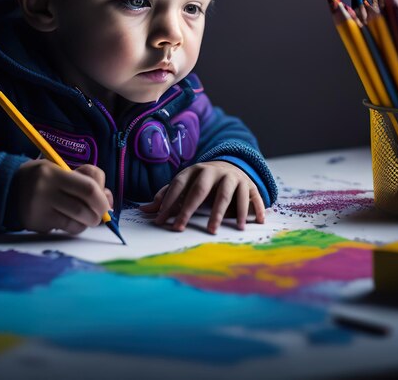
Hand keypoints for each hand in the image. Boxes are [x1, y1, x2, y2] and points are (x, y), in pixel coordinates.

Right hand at [14, 159, 112, 233]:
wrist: (7, 189)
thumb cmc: (42, 178)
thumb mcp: (61, 169)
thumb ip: (85, 180)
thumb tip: (109, 200)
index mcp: (53, 172)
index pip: (88, 187)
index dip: (102, 198)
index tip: (105, 202)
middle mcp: (45, 190)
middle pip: (84, 206)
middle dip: (99, 213)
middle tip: (100, 214)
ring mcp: (40, 208)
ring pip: (77, 221)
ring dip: (89, 222)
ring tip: (87, 218)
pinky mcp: (38, 223)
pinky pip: (67, 228)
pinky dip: (76, 227)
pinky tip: (73, 222)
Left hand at [139, 161, 264, 233]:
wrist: (231, 166)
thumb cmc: (202, 182)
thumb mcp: (185, 185)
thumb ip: (166, 197)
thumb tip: (143, 210)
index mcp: (195, 170)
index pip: (179, 185)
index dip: (169, 202)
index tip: (161, 221)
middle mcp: (213, 171)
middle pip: (200, 190)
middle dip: (189, 209)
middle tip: (180, 227)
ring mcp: (233, 177)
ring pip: (227, 194)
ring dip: (221, 213)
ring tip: (213, 231)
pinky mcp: (249, 185)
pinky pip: (252, 197)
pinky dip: (255, 209)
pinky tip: (255, 222)